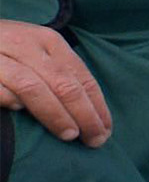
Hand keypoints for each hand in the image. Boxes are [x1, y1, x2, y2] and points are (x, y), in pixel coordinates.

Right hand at [0, 19, 111, 146]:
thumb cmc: (5, 52)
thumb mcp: (36, 54)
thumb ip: (60, 75)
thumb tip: (93, 114)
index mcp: (48, 41)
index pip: (81, 77)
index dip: (97, 106)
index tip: (106, 130)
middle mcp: (25, 45)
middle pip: (63, 84)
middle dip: (84, 115)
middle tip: (95, 140)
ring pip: (33, 87)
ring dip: (55, 114)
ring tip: (69, 135)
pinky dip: (11, 101)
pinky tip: (19, 111)